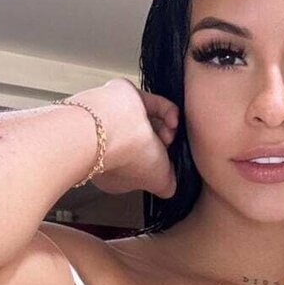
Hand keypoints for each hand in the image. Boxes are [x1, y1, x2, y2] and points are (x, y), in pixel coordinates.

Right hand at [69, 77, 178, 199]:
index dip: (157, 167)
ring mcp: (116, 120)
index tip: (166, 166)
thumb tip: (171, 184)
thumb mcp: (159, 183)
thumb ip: (168, 187)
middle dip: (163, 145)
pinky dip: (166, 110)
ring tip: (170, 132)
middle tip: (168, 147)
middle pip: (146, 143)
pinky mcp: (123, 97)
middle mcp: (113, 146)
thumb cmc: (129, 158)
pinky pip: (151, 103)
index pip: (141, 168)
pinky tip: (173, 119)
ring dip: (166, 127)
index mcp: (115, 171)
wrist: (110, 128)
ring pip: (149, 122)